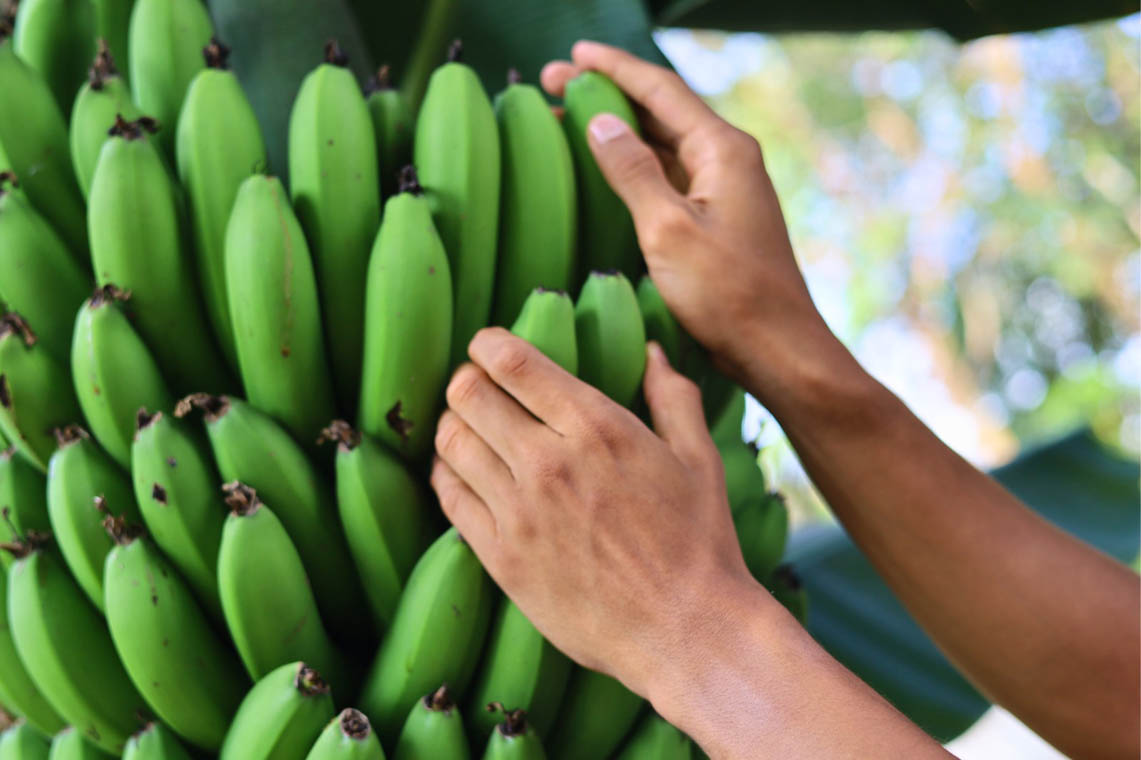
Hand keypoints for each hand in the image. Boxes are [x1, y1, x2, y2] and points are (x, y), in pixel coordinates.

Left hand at [430, 329, 763, 696]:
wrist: (687, 632)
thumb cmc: (700, 543)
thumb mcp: (700, 459)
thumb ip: (673, 397)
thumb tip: (651, 350)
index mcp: (597, 427)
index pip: (510, 362)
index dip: (487, 344)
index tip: (488, 347)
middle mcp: (549, 463)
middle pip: (467, 394)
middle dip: (466, 380)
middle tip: (477, 388)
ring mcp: (520, 513)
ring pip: (450, 442)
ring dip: (453, 425)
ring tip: (469, 428)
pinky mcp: (503, 558)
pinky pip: (449, 497)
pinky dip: (447, 474)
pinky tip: (464, 473)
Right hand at [541, 42, 848, 409]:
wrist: (775, 347)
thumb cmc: (727, 293)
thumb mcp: (667, 229)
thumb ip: (633, 171)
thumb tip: (600, 122)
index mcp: (722, 149)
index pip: (660, 89)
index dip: (613, 68)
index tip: (571, 56)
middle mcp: (727, 159)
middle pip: (660, 111)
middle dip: (606, 93)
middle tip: (552, 84)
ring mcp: (724, 189)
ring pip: (662, 143)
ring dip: (616, 129)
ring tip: (566, 118)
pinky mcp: (717, 218)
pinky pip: (668, 175)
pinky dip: (632, 164)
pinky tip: (607, 167)